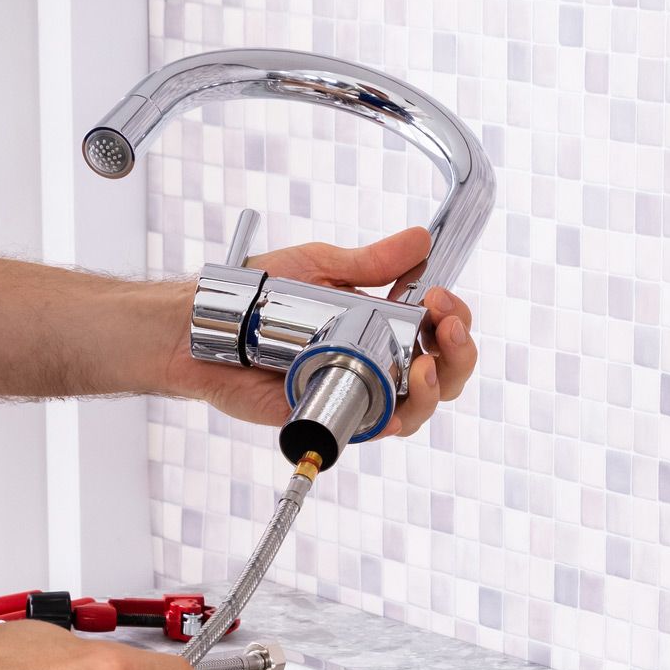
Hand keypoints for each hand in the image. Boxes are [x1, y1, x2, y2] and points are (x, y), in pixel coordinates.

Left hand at [160, 227, 475, 438]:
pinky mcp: (329, 416)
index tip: (441, 299)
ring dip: (436, 388)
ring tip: (427, 365)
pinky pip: (370, 428)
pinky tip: (397, 404)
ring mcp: (355, 390)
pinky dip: (392, 420)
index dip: (454, 317)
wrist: (210, 324)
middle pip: (442, 372)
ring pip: (416, 407)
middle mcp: (376, 360)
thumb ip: (371, 261)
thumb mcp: (320, 266)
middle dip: (459, 352)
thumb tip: (420, 241)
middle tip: (447, 328)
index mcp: (381, 322)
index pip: (438, 327)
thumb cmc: (259, 295)